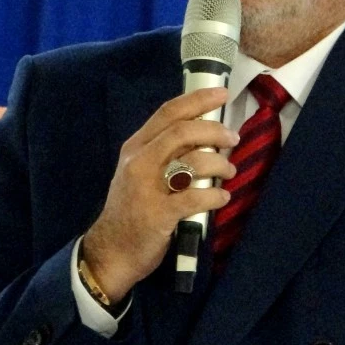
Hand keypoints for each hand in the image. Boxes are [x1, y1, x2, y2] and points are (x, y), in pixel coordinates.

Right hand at [82, 87, 238, 300]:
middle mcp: (139, 162)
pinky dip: (215, 195)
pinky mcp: (158, 214)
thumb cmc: (131, 209)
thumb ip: (163, 152)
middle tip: (233, 138)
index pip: (168, 113)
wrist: (111, 251)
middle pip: (182, 132)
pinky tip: (222, 198)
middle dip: (214, 131)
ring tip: (229, 171)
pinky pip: (195, 197)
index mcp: (135, 147)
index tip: (222, 93)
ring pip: (192, 162)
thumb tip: (204, 135)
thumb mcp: (138, 172)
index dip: (197, 100)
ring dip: (219, 164)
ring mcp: (147, 188)